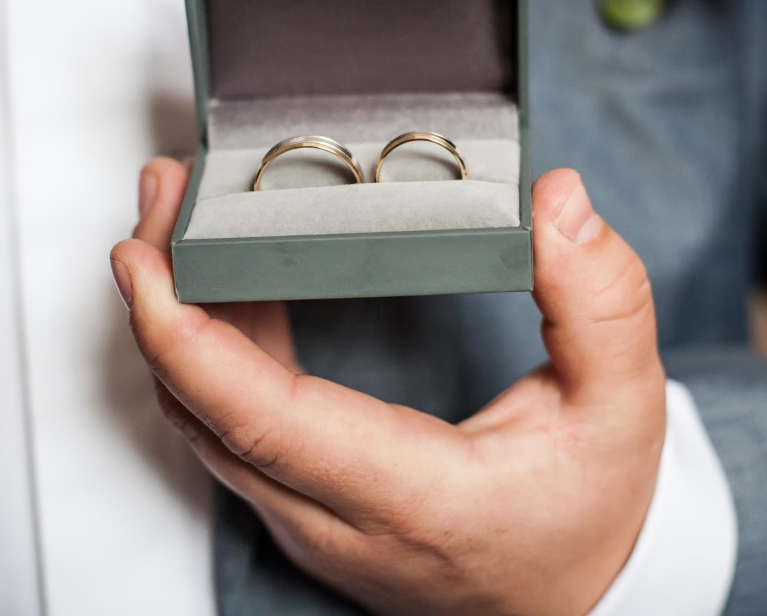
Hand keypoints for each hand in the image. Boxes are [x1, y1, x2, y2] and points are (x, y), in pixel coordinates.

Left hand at [111, 158, 666, 615]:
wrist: (576, 598)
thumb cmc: (589, 508)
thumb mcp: (623, 406)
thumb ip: (600, 300)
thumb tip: (556, 201)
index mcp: (412, 495)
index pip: (264, 420)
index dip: (185, 337)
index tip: (144, 260)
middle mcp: (335, 518)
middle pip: (204, 407)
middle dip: (160, 293)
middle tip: (163, 191)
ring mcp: (307, 517)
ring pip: (205, 416)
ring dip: (176, 313)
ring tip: (179, 214)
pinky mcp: (302, 502)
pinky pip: (231, 422)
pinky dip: (208, 346)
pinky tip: (221, 276)